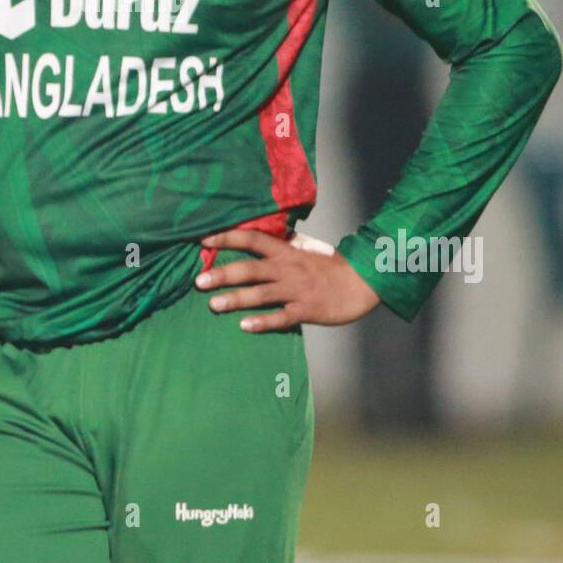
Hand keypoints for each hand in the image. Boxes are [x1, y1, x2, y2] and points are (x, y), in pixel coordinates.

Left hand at [196, 226, 380, 330]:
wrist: (363, 282)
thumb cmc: (330, 267)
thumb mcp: (305, 250)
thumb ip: (282, 245)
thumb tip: (258, 236)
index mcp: (286, 251)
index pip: (252, 239)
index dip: (228, 238)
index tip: (203, 240)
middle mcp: (288, 268)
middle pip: (251, 268)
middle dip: (223, 274)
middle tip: (199, 281)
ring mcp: (297, 290)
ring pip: (262, 294)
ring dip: (236, 299)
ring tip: (213, 305)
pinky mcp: (307, 310)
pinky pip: (282, 317)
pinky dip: (263, 322)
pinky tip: (245, 326)